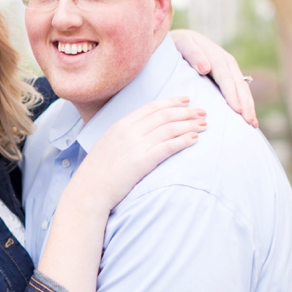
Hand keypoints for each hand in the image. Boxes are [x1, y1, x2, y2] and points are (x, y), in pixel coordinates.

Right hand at [70, 96, 206, 212]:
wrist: (88, 191)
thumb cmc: (97, 172)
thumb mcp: (107, 144)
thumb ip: (123, 135)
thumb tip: (142, 131)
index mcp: (119, 125)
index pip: (151, 107)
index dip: (171, 102)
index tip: (186, 100)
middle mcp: (128, 132)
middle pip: (164, 115)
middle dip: (186, 112)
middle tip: (202, 111)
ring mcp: (135, 146)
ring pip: (169, 128)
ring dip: (190, 125)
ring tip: (204, 125)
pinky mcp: (142, 162)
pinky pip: (168, 147)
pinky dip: (183, 141)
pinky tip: (194, 139)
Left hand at [171, 28, 256, 127]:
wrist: (181, 39)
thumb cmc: (179, 43)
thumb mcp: (184, 44)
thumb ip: (194, 54)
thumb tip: (206, 68)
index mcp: (218, 57)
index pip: (227, 79)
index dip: (232, 94)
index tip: (237, 110)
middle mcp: (228, 64)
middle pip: (240, 86)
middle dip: (246, 104)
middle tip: (250, 122)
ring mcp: (230, 70)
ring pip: (243, 89)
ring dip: (249, 107)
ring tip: (253, 124)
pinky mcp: (228, 76)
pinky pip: (239, 91)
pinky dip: (244, 104)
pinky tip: (246, 117)